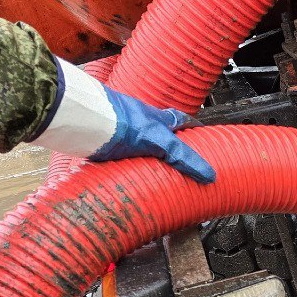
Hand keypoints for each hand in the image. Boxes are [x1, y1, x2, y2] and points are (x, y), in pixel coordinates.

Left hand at [31, 57, 215, 183]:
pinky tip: (130, 177)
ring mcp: (123, 133)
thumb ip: (184, 157)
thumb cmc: (121, 122)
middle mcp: (141, 123)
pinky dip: (128, 166)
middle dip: (170, 145)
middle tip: (180, 161)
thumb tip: (209, 175)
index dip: (192, 126)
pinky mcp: (107, 145)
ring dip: (149, 157)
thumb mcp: (160, 141)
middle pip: (161, 133)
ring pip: (141, 145)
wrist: (87, 121)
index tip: (201, 132)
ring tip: (157, 175)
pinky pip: (123, 157)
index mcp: (157, 118)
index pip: (180, 119)